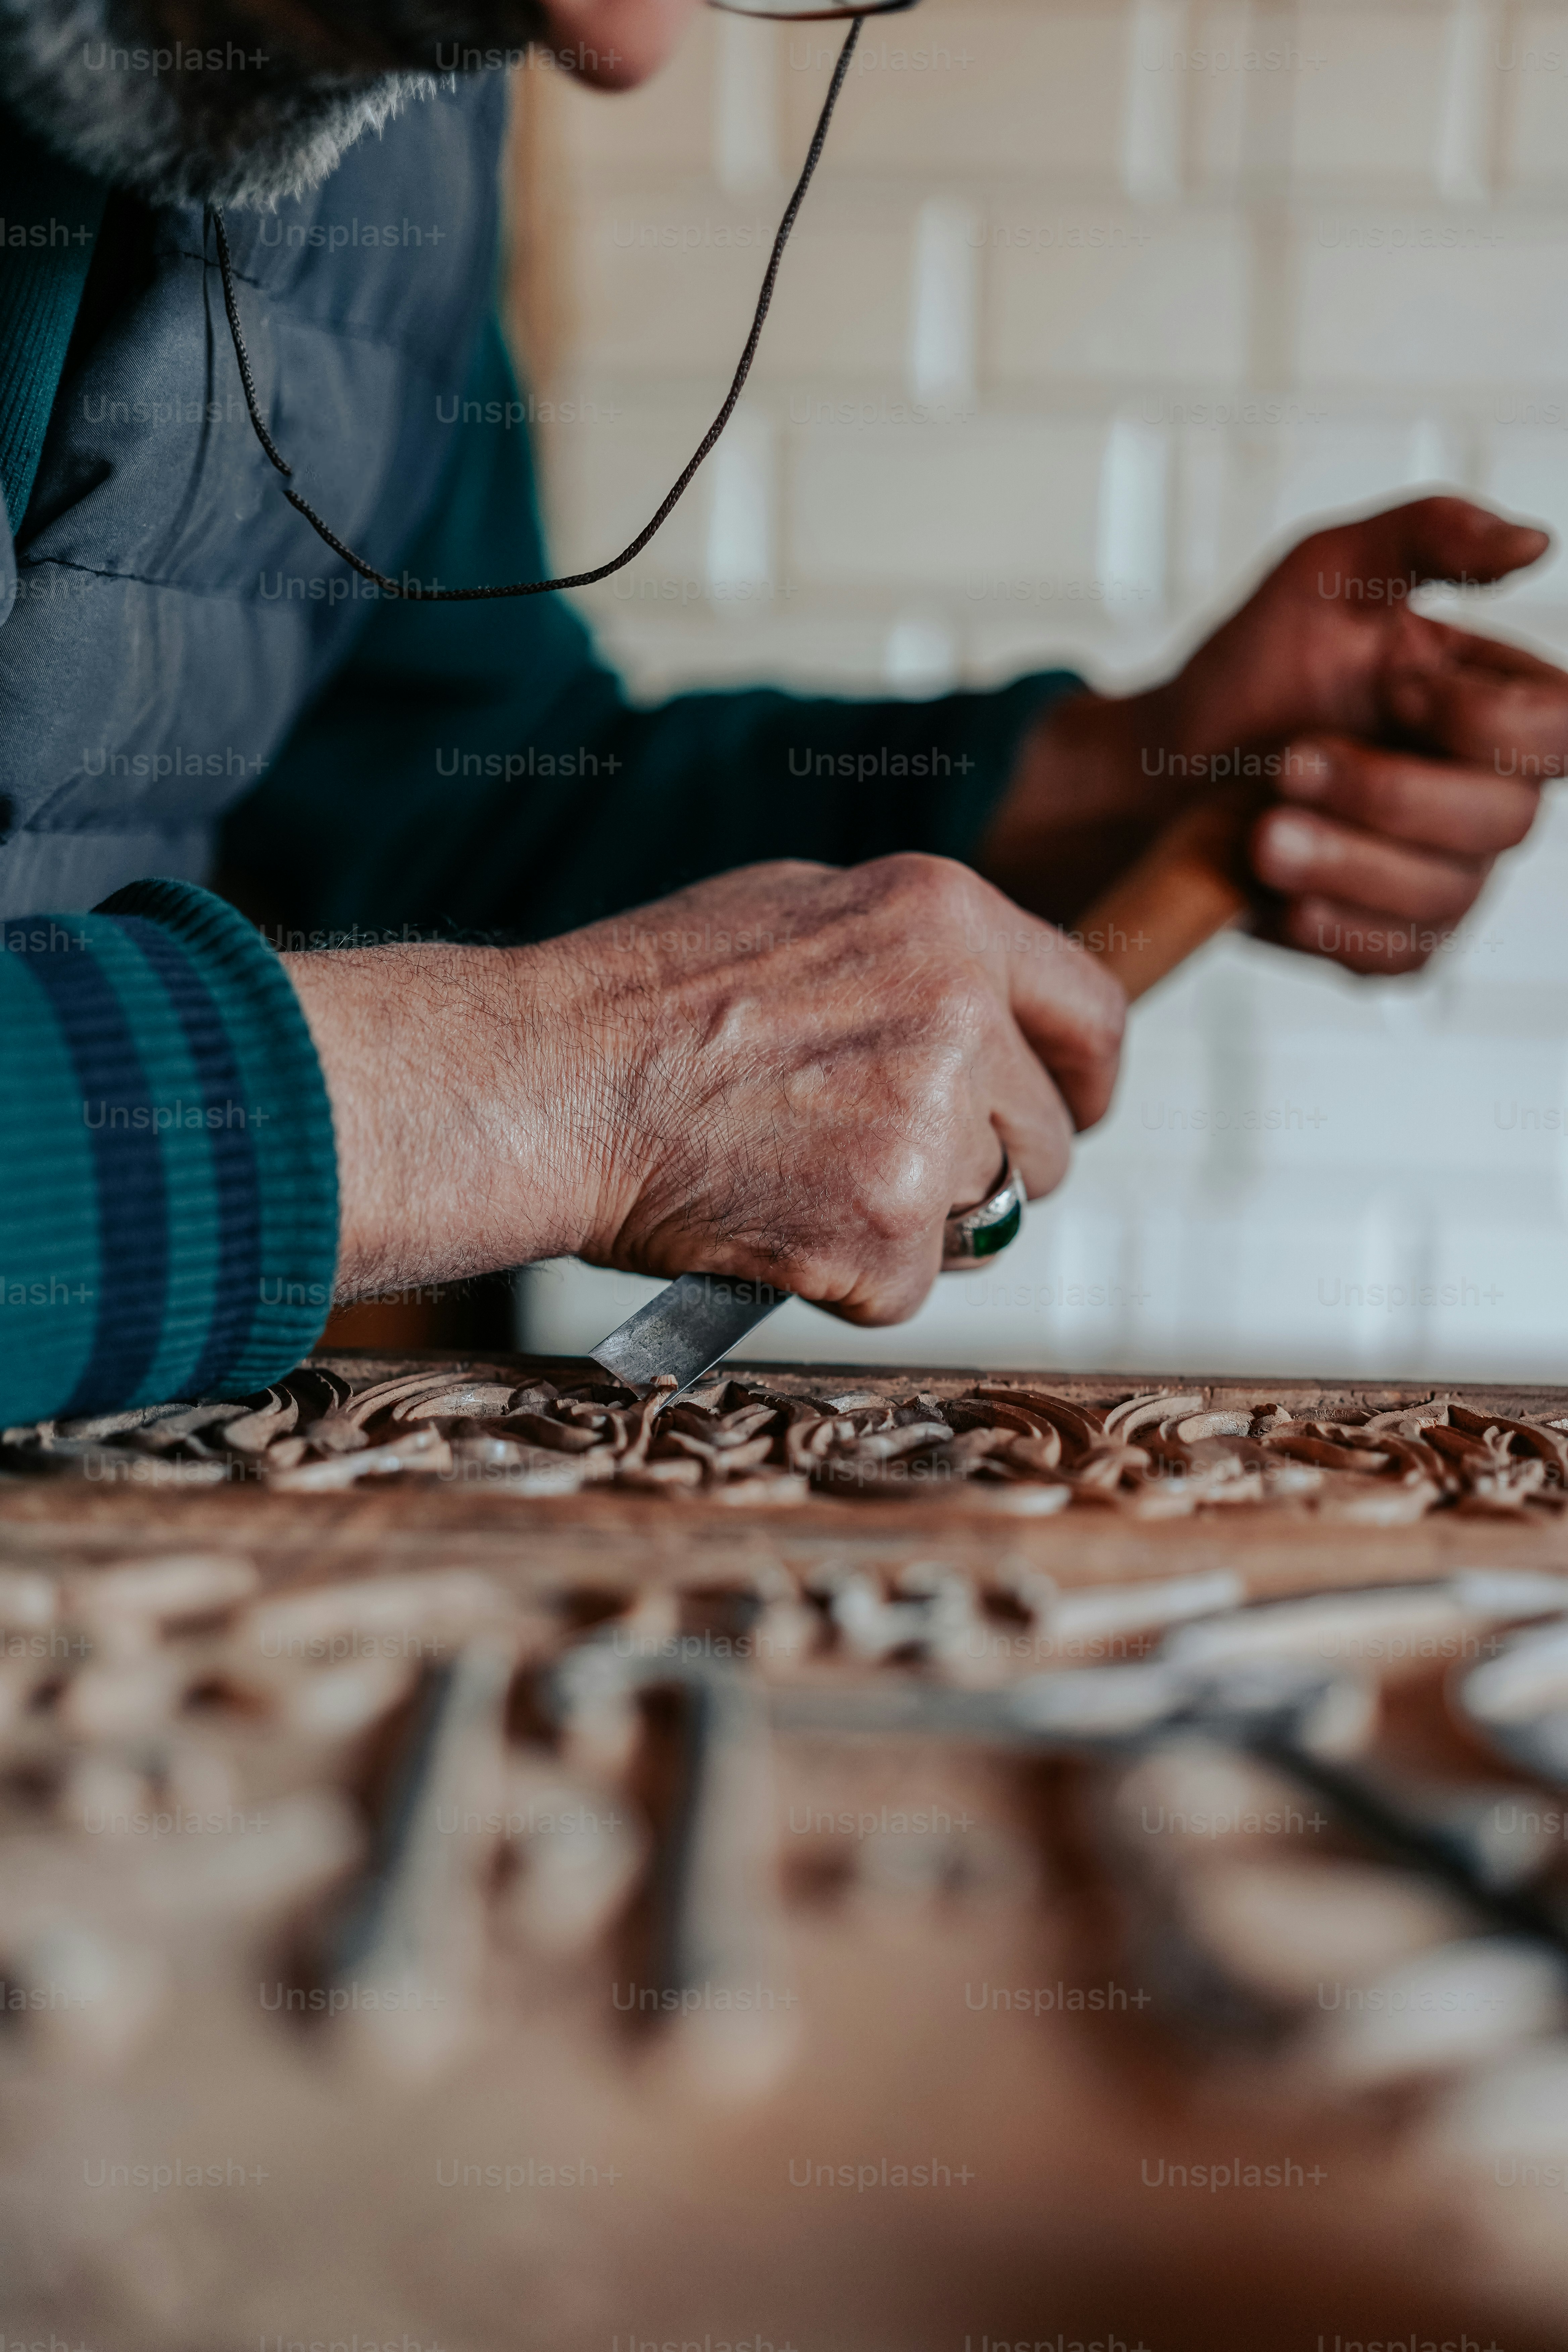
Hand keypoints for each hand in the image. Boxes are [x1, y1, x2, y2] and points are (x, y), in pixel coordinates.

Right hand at [284, 855, 1124, 1320]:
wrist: (540, 1082)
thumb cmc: (640, 1002)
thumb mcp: (799, 914)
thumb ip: (912, 957)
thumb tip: (989, 1011)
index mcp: (947, 917)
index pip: (1092, 1015)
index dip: (1083, 1083)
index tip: (1067, 1114)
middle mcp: (959, 1010)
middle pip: (1046, 1137)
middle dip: (984, 1166)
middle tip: (877, 1168)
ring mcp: (927, 1123)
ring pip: (987, 1217)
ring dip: (916, 1224)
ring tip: (802, 1184)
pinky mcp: (885, 1228)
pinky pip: (912, 1284)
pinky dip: (851, 1279)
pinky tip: (774, 1227)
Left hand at [983, 496, 1567, 975]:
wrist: (1171, 767)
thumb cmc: (1255, 671)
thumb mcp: (1326, 574)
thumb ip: (1428, 537)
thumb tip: (1531, 542)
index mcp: (1495, 706)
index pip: (1560, 729)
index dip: (1483, 720)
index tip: (1394, 689)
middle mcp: (1488, 798)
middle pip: (1500, 822)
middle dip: (1384, 794)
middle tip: (1285, 765)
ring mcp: (1444, 879)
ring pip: (1440, 894)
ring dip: (1342, 863)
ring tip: (1259, 834)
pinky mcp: (1392, 942)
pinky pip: (1394, 957)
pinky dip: (1332, 927)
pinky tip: (1276, 898)